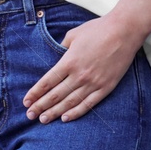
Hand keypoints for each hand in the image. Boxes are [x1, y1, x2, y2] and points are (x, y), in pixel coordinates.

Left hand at [23, 15, 142, 122]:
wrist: (124, 31)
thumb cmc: (98, 29)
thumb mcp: (73, 35)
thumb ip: (62, 47)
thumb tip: (56, 57)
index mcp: (69, 61)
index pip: (47, 82)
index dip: (35, 93)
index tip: (26, 102)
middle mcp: (79, 75)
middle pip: (55, 95)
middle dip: (41, 106)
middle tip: (30, 115)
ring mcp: (93, 83)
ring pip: (69, 102)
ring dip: (55, 112)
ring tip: (43, 120)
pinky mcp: (105, 87)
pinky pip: (88, 104)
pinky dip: (76, 112)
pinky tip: (65, 118)